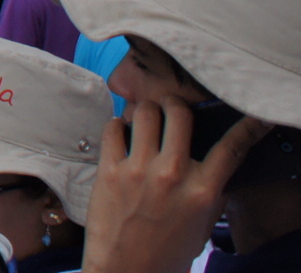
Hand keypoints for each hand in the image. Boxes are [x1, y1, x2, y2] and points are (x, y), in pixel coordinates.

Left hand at [82, 99, 267, 272]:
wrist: (127, 271)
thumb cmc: (167, 252)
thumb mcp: (202, 225)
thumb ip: (209, 192)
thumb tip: (211, 165)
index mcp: (202, 191)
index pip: (231, 148)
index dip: (247, 127)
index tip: (254, 116)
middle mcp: (172, 175)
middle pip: (179, 113)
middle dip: (176, 105)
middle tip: (171, 109)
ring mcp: (138, 170)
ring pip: (144, 112)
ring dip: (146, 111)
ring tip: (144, 119)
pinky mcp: (108, 170)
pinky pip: (113, 127)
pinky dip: (118, 125)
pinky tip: (122, 134)